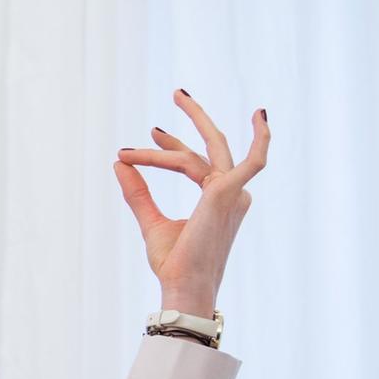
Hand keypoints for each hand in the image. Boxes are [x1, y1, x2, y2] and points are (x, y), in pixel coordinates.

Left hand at [112, 89, 269, 315]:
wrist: (182, 285)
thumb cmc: (174, 263)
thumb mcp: (151, 221)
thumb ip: (137, 192)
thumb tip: (118, 163)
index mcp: (217, 200)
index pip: (193, 163)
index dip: (165, 151)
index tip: (137, 145)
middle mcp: (230, 194)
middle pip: (213, 145)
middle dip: (194, 118)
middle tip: (176, 93)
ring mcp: (232, 193)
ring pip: (202, 153)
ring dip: (171, 142)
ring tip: (163, 111)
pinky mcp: (229, 194)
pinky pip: (251, 161)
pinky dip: (261, 139)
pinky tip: (261, 117)